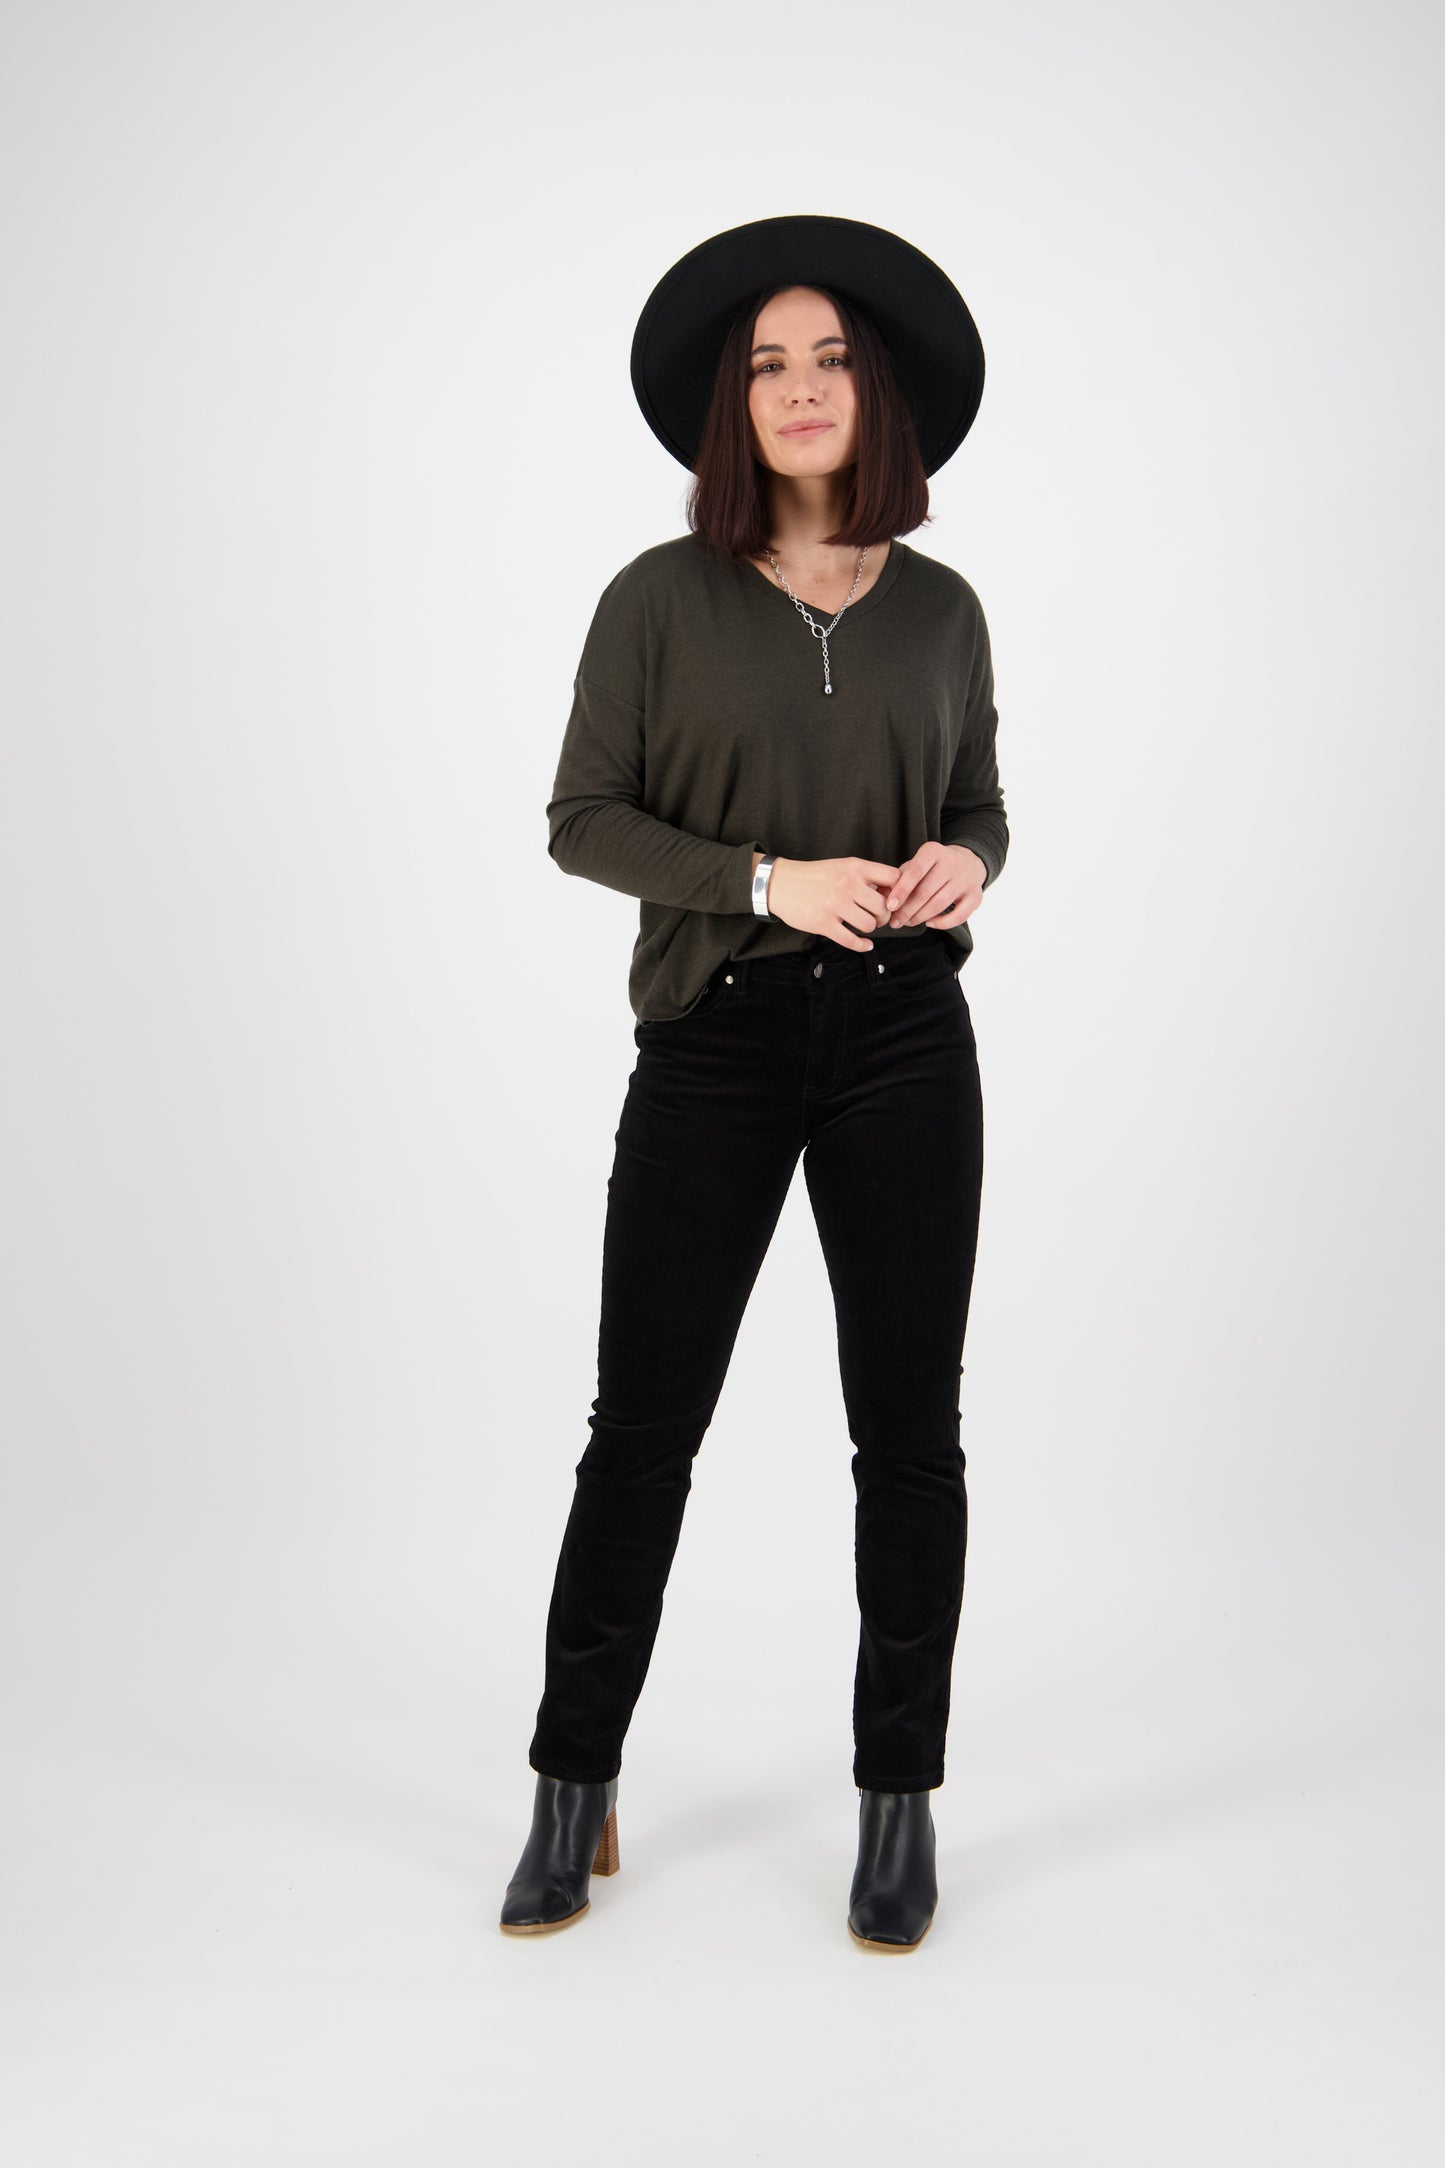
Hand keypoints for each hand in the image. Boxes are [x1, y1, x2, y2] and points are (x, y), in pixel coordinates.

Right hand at [764, 855, 900, 952]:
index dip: (899, 890)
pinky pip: (851, 940)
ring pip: (869, 925)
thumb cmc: (815, 876)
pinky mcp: (823, 923)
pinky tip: (865, 945)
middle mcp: (847, 884)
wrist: (781, 883)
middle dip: (884, 916)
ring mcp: (835, 904)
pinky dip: (862, 946)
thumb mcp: (842, 866)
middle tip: (878, 917)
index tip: (893, 899)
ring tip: (864, 925)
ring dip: (870, 928)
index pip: (893, 877)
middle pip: (884, 907)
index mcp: (855, 867)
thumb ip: (865, 876)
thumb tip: (892, 893)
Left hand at [884, 843, 985, 928]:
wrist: (968, 863)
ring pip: (939, 904)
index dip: (901, 890)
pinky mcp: (976, 895)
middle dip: (907, 910)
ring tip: (907, 923)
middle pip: (926, 891)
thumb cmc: (932, 868)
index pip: (915, 871)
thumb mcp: (915, 865)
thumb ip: (898, 878)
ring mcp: (966, 879)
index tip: (889, 906)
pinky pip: (959, 916)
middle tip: (894, 922)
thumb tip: (879, 895)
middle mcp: (952, 863)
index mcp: (933, 851)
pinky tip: (929, 923)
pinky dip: (942, 923)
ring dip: (920, 917)